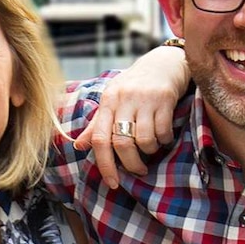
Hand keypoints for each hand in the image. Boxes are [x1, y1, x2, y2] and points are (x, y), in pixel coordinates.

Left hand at [74, 44, 189, 187]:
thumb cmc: (134, 85)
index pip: (100, 138)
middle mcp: (124, 99)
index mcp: (108, 101)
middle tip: (138, 170)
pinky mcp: (165, 99)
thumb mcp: (112, 100)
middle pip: (122, 143)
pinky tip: (164, 137)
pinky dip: (164, 140)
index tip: (112, 182)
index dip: (104, 164)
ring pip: (144, 140)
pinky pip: (163, 131)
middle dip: (131, 164)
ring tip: (152, 148)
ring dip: (150, 151)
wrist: (163, 62)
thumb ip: (97, 124)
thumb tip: (79, 146)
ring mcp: (145, 99)